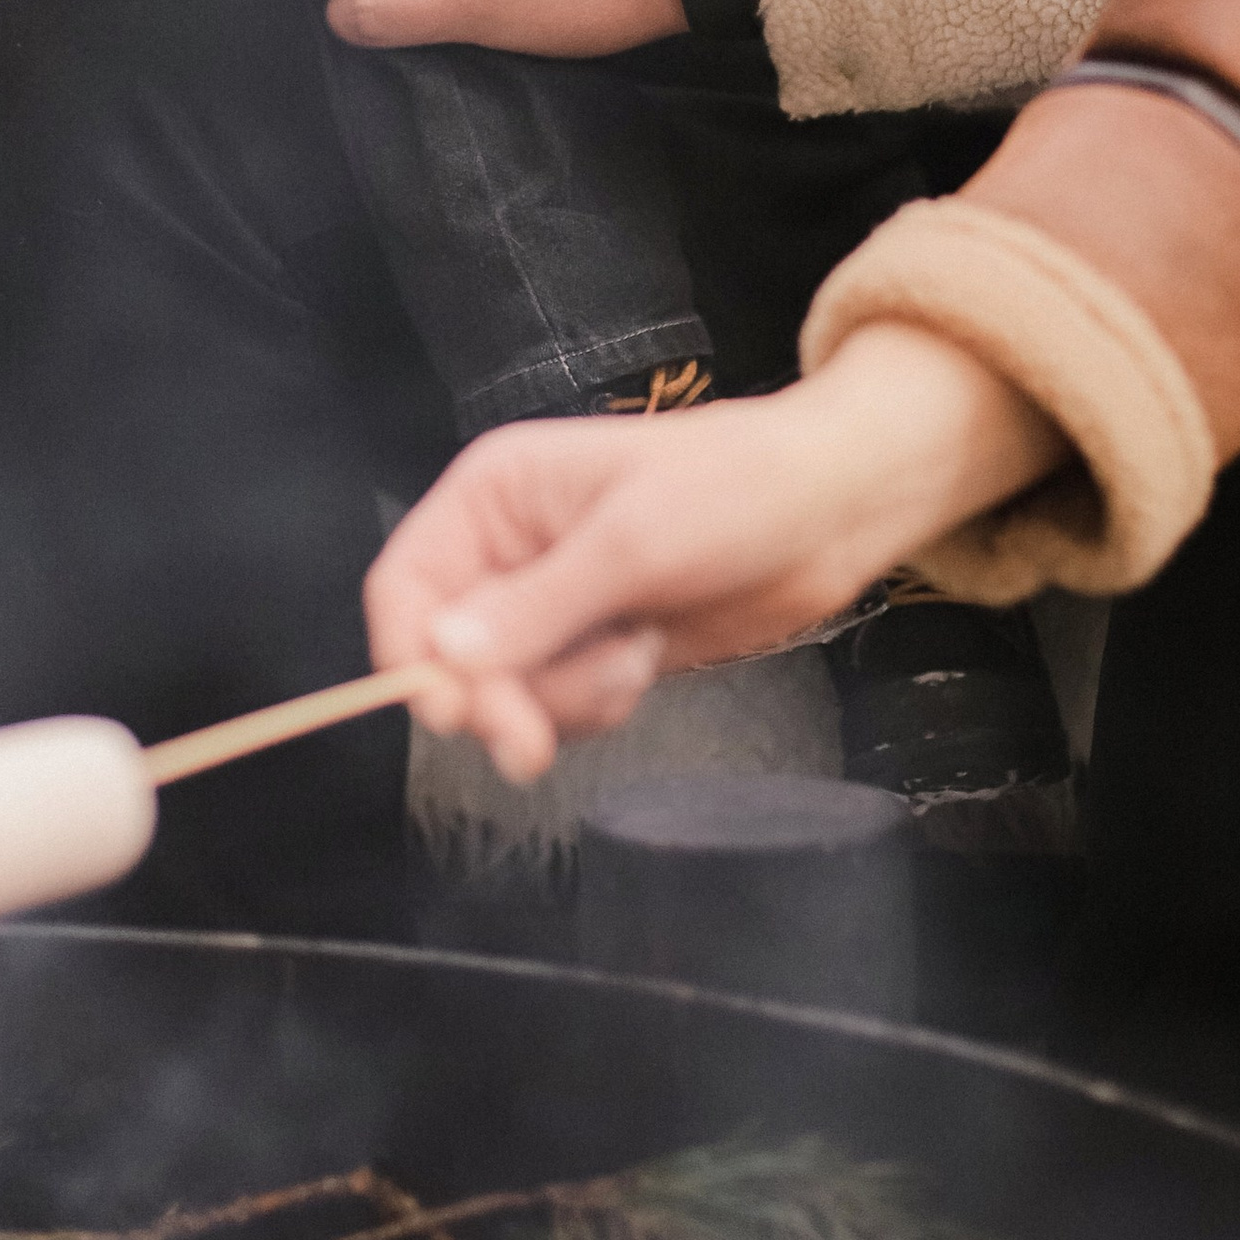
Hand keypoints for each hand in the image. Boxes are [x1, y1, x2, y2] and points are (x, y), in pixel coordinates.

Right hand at [366, 326, 1069, 780]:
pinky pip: (560, 705)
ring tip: (632, 656)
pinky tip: (645, 663)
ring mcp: (555, 603)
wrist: (832, 511)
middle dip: (497, 698)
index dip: (411, 653)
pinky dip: (595, 705)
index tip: (451, 714)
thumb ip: (535, 607)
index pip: (407, 583)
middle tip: (531, 747)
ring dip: (563, 698)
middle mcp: (510, 550)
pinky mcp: (598, 646)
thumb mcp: (632, 543)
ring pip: (507, 688)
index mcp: (495, 495)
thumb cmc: (734, 493)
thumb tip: (441, 656)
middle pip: (450, 652)